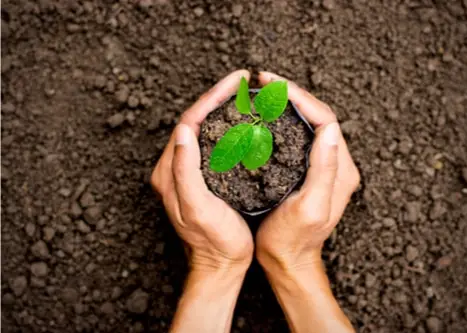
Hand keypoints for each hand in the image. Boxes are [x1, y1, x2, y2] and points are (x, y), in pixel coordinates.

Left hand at [151, 69, 253, 273]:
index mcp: (170, 171)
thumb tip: (183, 130)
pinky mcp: (201, 177)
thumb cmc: (213, 241)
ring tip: (242, 94)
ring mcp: (187, 172)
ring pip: (203, 129)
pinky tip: (241, 121)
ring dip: (221, 108)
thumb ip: (185, 171)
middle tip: (241, 81)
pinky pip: (211, 142)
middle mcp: (175, 168)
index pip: (189, 122)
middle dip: (217, 97)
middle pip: (194, 120)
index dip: (211, 97)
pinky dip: (225, 126)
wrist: (221, 265)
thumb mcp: (197, 208)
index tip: (235, 81)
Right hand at [256, 71, 359, 273]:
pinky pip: (299, 136)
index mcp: (340, 169)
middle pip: (318, 115)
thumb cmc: (293, 240)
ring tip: (264, 92)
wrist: (288, 261)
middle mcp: (336, 164)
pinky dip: (283, 120)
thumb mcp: (310, 207)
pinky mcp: (308, 171)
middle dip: (292, 94)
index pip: (325, 119)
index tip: (273, 84)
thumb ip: (324, 169)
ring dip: (288, 103)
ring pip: (308, 123)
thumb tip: (329, 128)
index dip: (300, 97)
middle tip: (264, 81)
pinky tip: (266, 116)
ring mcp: (323, 167)